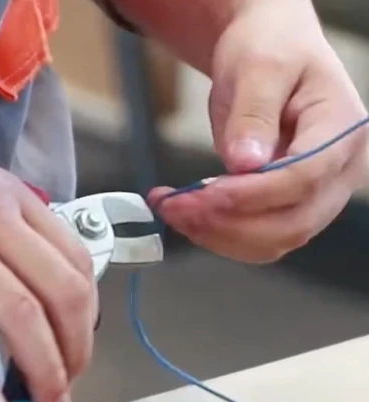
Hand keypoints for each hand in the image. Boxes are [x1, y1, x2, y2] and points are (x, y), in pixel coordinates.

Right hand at [0, 100, 97, 401]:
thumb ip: (3, 218)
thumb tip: (25, 273)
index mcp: (14, 198)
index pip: (77, 263)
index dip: (88, 318)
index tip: (77, 350)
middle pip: (62, 296)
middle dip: (76, 355)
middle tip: (67, 393)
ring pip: (20, 317)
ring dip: (45, 373)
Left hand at [151, 0, 368, 262]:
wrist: (269, 51)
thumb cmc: (271, 50)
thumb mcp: (259, 67)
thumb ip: (254, 113)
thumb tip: (245, 163)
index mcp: (342, 130)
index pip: (305, 177)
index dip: (252, 194)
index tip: (204, 193)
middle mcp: (338, 171)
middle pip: (292, 222)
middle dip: (228, 222)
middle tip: (174, 206)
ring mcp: (314, 194)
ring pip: (272, 241)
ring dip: (216, 234)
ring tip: (171, 207)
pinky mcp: (285, 206)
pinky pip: (255, 238)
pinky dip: (216, 233)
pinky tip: (185, 213)